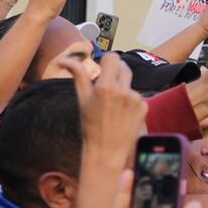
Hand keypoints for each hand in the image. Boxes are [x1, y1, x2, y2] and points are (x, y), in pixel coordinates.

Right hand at [60, 51, 146, 170]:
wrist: (106, 151)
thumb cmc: (91, 125)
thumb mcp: (82, 99)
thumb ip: (78, 75)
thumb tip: (63, 60)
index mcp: (106, 86)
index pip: (113, 57)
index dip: (107, 62)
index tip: (103, 69)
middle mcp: (124, 90)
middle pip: (124, 67)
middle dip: (115, 73)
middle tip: (107, 87)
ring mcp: (136, 99)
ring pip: (130, 84)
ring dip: (123, 89)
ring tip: (113, 107)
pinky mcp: (144, 108)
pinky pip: (138, 97)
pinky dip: (131, 102)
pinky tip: (123, 115)